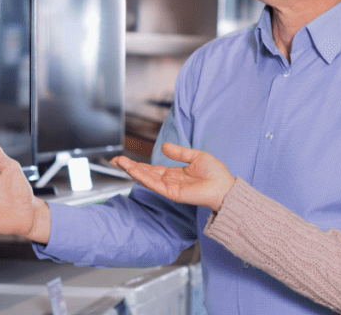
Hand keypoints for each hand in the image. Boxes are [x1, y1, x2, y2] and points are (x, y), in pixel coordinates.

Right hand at [111, 142, 234, 211]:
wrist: (225, 187)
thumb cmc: (216, 174)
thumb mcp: (196, 156)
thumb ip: (179, 152)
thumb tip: (164, 146)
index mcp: (174, 173)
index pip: (151, 169)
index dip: (137, 164)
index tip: (124, 159)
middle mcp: (169, 181)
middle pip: (145, 173)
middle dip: (129, 167)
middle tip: (115, 160)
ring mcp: (169, 188)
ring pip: (146, 178)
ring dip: (132, 170)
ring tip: (119, 162)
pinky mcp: (172, 193)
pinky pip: (154, 184)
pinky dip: (143, 177)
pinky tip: (133, 170)